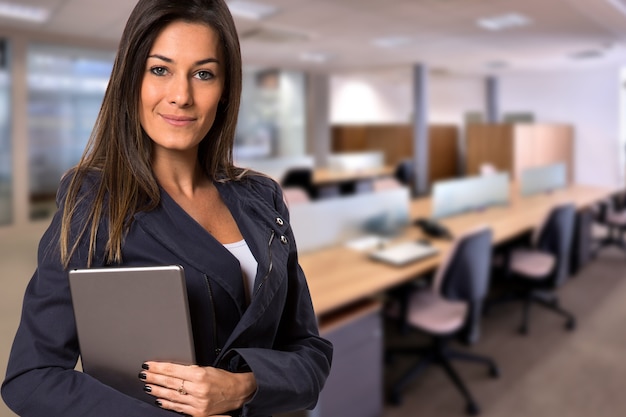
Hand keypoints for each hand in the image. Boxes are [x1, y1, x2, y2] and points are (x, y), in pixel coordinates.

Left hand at [139, 361, 256, 416]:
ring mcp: (197, 403)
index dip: (158, 368)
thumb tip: (169, 371)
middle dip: (154, 378)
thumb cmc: (222, 378)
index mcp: (199, 374)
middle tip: (143, 375)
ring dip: (157, 391)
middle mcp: (197, 389)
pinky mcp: (198, 413)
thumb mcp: (206, 369)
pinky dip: (167, 404)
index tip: (148, 366)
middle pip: (170, 383)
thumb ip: (188, 371)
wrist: (237, 392)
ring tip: (148, 386)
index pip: (173, 370)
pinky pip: (178, 408)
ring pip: (171, 396)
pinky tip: (159, 400)